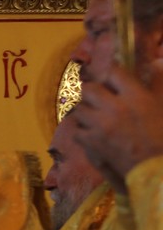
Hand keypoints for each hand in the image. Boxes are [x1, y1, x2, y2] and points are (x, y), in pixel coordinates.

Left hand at [73, 59, 162, 193]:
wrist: (154, 167)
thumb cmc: (162, 135)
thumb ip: (159, 83)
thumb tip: (158, 62)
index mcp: (135, 96)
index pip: (113, 73)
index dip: (109, 74)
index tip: (108, 80)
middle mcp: (114, 107)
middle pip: (89, 89)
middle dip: (92, 92)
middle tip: (97, 98)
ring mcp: (100, 125)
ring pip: (79, 109)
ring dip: (85, 112)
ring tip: (94, 117)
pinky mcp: (91, 142)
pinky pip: (76, 130)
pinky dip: (82, 131)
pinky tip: (91, 133)